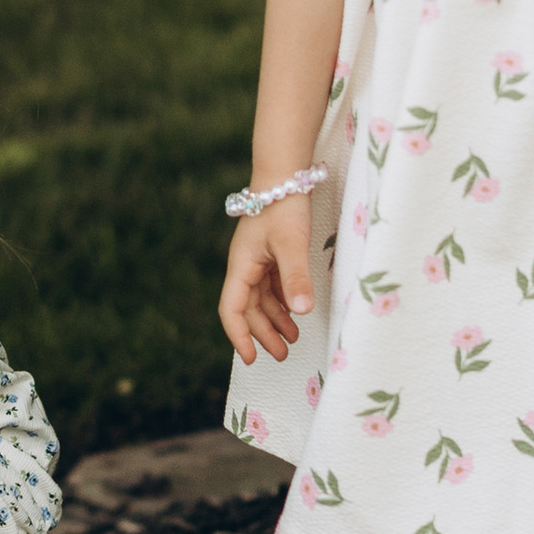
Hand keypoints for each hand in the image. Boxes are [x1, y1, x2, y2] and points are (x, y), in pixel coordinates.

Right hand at [221, 198, 316, 365]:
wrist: (285, 175)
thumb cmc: (284, 207)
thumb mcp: (292, 244)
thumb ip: (295, 277)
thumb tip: (301, 312)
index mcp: (241, 266)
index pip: (232, 309)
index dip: (239, 336)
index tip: (252, 358)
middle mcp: (245, 267)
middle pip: (248, 309)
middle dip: (263, 334)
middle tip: (283, 355)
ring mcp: (258, 261)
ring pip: (261, 299)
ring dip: (274, 321)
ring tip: (292, 339)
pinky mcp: (271, 254)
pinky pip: (272, 286)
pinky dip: (282, 303)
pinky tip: (296, 312)